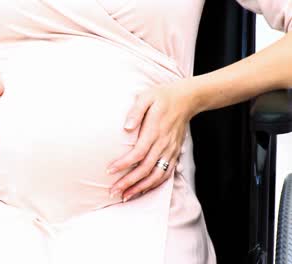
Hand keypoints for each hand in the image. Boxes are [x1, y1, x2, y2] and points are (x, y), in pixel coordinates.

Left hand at [107, 79, 198, 201]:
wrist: (187, 99)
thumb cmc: (162, 97)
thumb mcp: (146, 97)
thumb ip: (135, 111)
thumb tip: (126, 127)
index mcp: (155, 131)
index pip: (138, 153)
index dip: (123, 164)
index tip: (109, 171)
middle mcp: (163, 144)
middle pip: (145, 169)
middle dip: (129, 182)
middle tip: (113, 191)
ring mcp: (170, 150)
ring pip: (156, 176)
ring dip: (140, 188)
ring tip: (125, 197)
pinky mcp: (174, 153)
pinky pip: (165, 174)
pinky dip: (154, 185)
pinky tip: (142, 191)